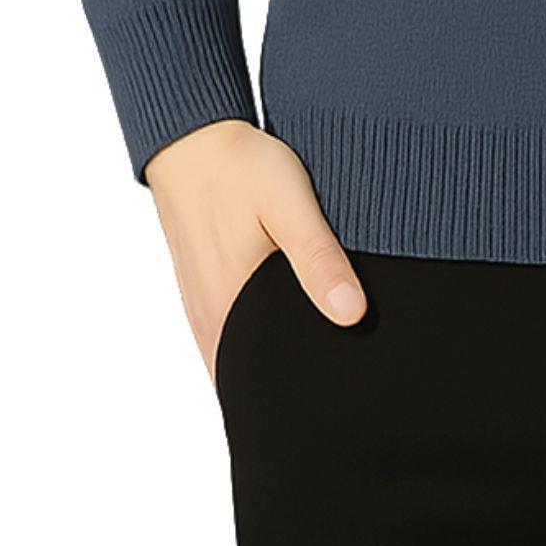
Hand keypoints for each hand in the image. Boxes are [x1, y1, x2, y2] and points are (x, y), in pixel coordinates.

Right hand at [143, 119, 367, 379]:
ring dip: (276, 362)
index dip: (297, 401)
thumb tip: (353, 315)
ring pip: (243, 358)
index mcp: (229, 311)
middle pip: (252, 379)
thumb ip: (318, 259)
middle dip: (292, 388)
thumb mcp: (290, 205)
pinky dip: (262, 339)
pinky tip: (293, 325)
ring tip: (323, 364)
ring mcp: (205, 308)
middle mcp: (211, 321)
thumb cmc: (241, 168)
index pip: (261, 387)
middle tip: (341, 389)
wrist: (193, 139)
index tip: (337, 406)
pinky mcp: (207, 291)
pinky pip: (235, 334)